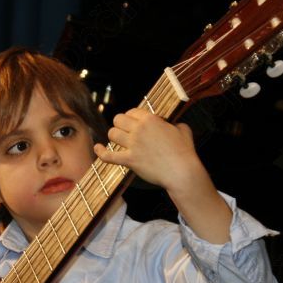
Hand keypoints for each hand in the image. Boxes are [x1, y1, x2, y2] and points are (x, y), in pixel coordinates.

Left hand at [94, 107, 232, 243]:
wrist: (181, 171)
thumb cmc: (184, 151)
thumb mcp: (183, 129)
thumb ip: (174, 123)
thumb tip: (171, 124)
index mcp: (150, 120)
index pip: (132, 111)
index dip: (132, 116)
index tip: (134, 122)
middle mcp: (139, 130)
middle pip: (118, 119)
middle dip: (120, 124)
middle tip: (125, 130)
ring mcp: (133, 145)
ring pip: (112, 134)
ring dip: (114, 136)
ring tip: (118, 140)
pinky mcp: (130, 161)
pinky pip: (109, 156)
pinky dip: (101, 152)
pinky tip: (98, 148)